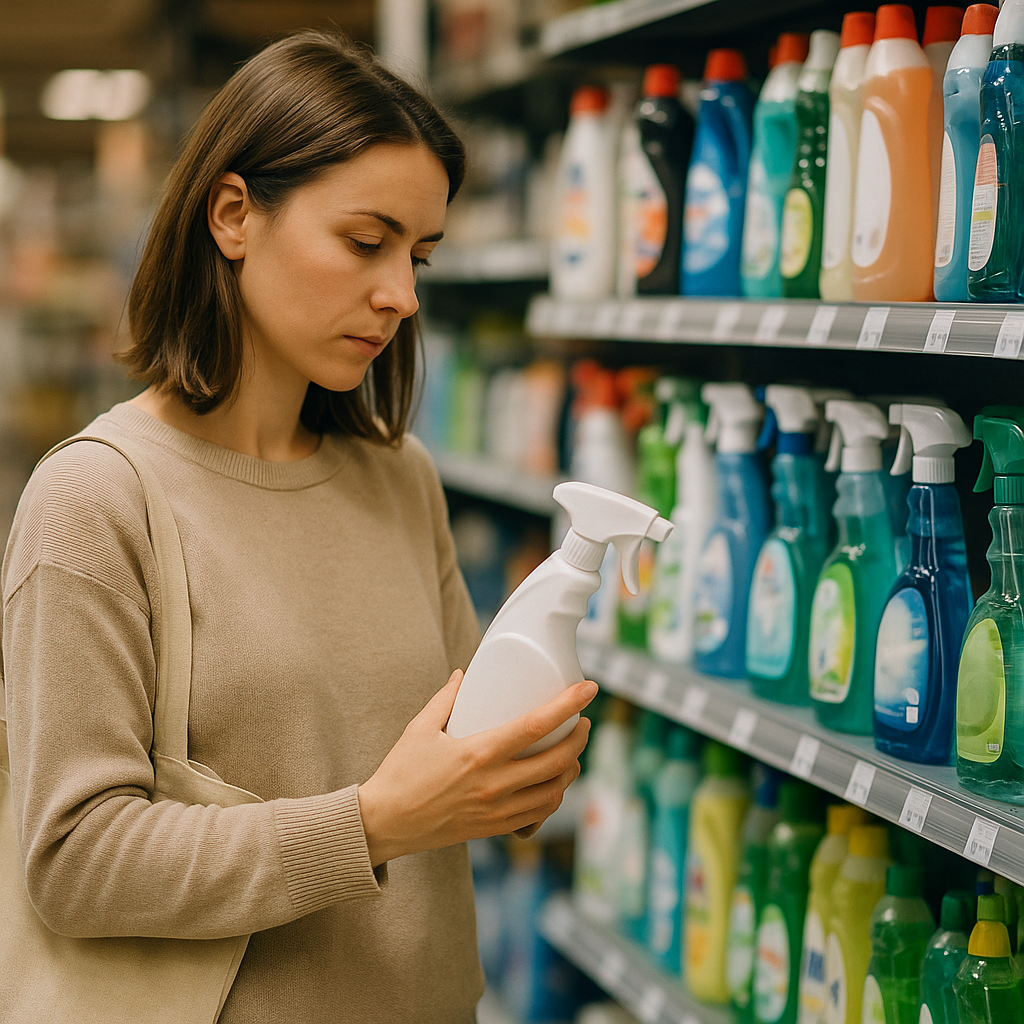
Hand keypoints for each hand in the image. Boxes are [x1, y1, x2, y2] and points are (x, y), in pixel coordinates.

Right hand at [357, 672, 596, 865]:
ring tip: (572, 752)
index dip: (568, 705)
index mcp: (478, 753)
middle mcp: (493, 784)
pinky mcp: (494, 829)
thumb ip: (446, 699)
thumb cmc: (400, 773)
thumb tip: (464, 674)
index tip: (588, 689)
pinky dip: (554, 796)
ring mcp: (497, 810)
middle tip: (583, 722)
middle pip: (557, 760)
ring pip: (554, 791)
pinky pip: (538, 814)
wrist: (384, 824)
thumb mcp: (419, 728)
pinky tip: (552, 783)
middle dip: (580, 738)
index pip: (537, 725)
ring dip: (571, 768)